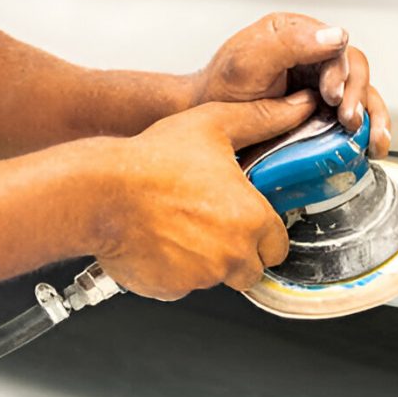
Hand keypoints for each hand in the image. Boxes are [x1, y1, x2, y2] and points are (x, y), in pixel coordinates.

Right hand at [93, 89, 317, 299]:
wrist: (98, 193)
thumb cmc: (150, 161)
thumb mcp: (213, 125)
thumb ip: (262, 119)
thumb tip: (300, 106)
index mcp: (251, 218)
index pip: (278, 246)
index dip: (263, 234)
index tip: (245, 221)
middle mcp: (232, 253)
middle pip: (251, 269)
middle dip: (238, 253)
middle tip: (210, 225)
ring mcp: (202, 277)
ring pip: (215, 277)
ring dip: (205, 261)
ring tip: (179, 227)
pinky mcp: (171, 290)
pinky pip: (181, 287)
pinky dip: (173, 271)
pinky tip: (158, 242)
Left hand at [192, 12, 391, 157]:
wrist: (209, 120)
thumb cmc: (222, 88)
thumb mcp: (249, 61)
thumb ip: (291, 44)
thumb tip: (336, 36)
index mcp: (299, 34)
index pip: (335, 47)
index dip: (339, 71)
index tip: (329, 95)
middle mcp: (315, 57)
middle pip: (355, 70)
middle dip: (356, 96)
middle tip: (346, 119)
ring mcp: (322, 86)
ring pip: (364, 93)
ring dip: (373, 116)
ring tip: (371, 140)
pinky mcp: (324, 113)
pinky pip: (356, 116)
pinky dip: (369, 130)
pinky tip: (372, 146)